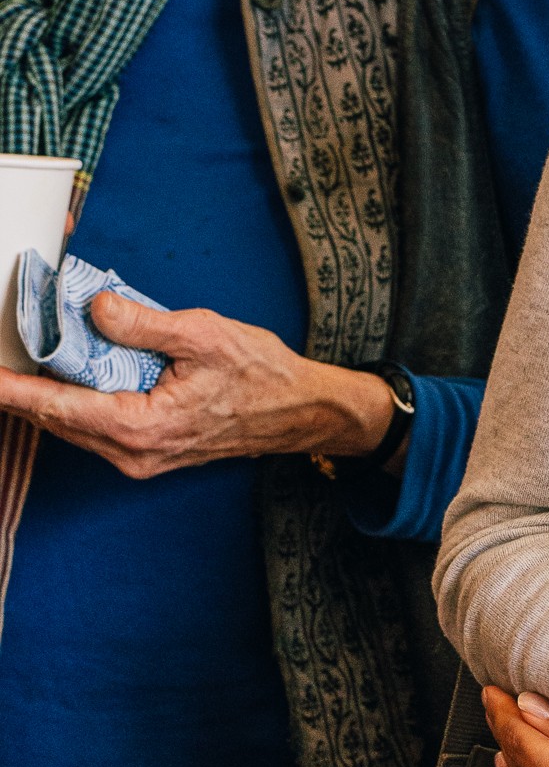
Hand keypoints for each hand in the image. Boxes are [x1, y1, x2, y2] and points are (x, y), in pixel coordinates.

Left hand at [0, 290, 395, 479]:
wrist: (299, 411)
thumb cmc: (261, 375)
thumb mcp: (204, 335)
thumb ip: (142, 323)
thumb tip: (94, 308)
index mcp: (142, 427)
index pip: (56, 406)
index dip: (10, 390)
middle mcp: (133, 453)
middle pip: (54, 419)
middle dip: (20, 389)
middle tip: (1, 358)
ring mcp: (138, 458)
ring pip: (71, 425)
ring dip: (45, 395)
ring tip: (22, 363)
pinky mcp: (146, 453)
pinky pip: (93, 427)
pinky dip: (73, 401)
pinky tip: (68, 375)